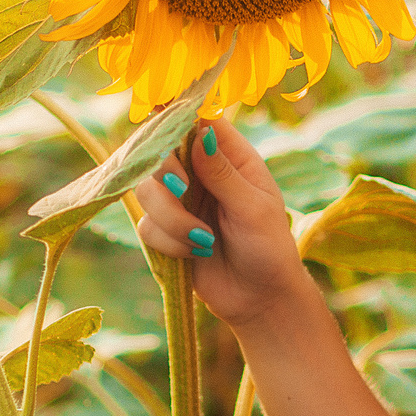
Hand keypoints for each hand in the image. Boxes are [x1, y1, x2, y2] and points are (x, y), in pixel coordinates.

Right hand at [134, 117, 312, 329]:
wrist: (260, 298)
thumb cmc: (269, 248)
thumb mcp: (254, 208)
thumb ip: (222, 172)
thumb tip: (199, 131)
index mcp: (229, 156)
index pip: (196, 121)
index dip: (175, 117)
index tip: (163, 120)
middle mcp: (200, 172)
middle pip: (158, 151)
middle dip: (166, 173)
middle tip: (182, 188)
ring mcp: (179, 201)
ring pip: (146, 190)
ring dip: (172, 218)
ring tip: (204, 240)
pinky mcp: (165, 230)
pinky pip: (147, 226)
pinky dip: (169, 241)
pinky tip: (196, 254)